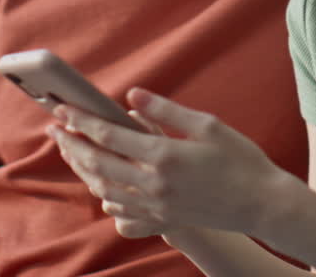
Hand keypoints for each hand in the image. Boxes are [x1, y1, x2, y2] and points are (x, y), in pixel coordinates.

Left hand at [47, 88, 288, 237]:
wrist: (261, 203)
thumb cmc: (240, 159)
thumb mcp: (207, 125)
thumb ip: (166, 111)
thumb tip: (132, 95)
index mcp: (163, 155)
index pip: (108, 135)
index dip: (81, 121)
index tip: (62, 108)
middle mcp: (153, 184)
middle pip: (97, 163)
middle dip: (71, 144)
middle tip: (54, 129)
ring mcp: (156, 206)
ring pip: (103, 189)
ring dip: (82, 170)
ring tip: (71, 152)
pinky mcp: (163, 219)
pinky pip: (122, 212)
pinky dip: (104, 197)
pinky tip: (99, 186)